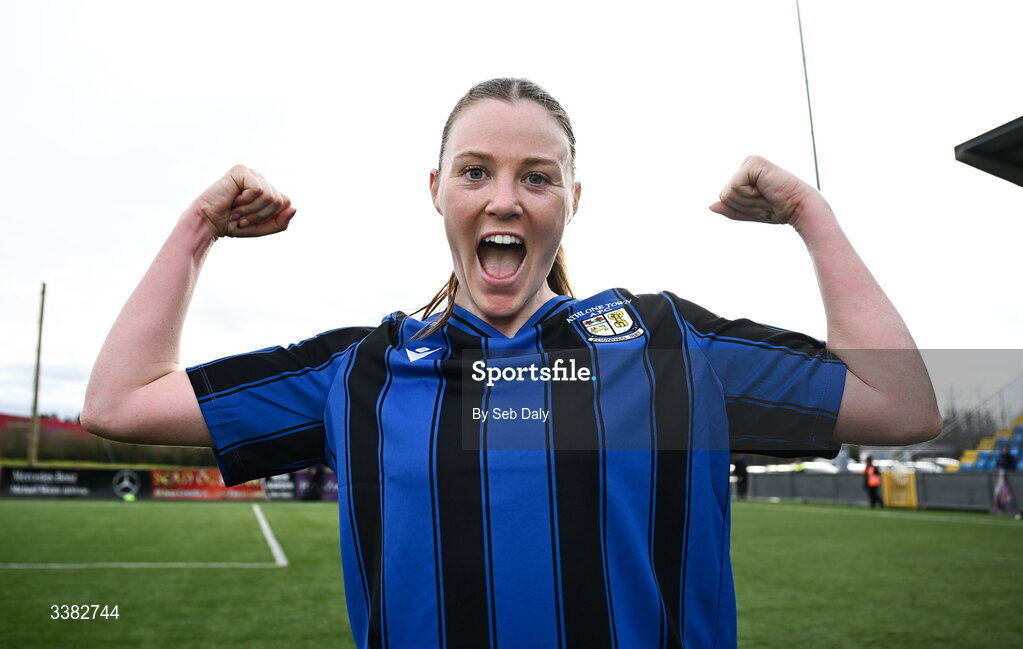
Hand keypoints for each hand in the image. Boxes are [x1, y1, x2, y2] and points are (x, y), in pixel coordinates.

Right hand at [190, 165, 295, 237]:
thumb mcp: (262, 228)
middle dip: (260, 215)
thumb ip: (281, 222)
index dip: (270, 217)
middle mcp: (261, 180)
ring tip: (237, 210)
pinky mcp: (241, 171)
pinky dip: (246, 202)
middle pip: (279, 201)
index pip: (286, 203)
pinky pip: (258, 190)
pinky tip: (234, 200)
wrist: (209, 223)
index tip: (251, 221)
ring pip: (270, 196)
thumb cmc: (234, 225)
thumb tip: (294, 208)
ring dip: (252, 210)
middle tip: (242, 217)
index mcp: (267, 191)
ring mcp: (251, 174)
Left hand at [709, 155, 828, 228]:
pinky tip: (766, 191)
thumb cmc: (778, 210)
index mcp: (745, 174)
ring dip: (749, 203)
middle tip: (766, 202)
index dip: (742, 208)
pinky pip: (735, 188)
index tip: (762, 205)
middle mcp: (746, 165)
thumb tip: (711, 206)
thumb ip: (731, 210)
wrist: (799, 208)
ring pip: (728, 193)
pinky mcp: (753, 163)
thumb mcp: (750, 213)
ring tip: (767, 197)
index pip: (725, 197)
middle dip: (744, 206)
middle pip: (724, 195)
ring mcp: (750, 162)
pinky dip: (750, 196)